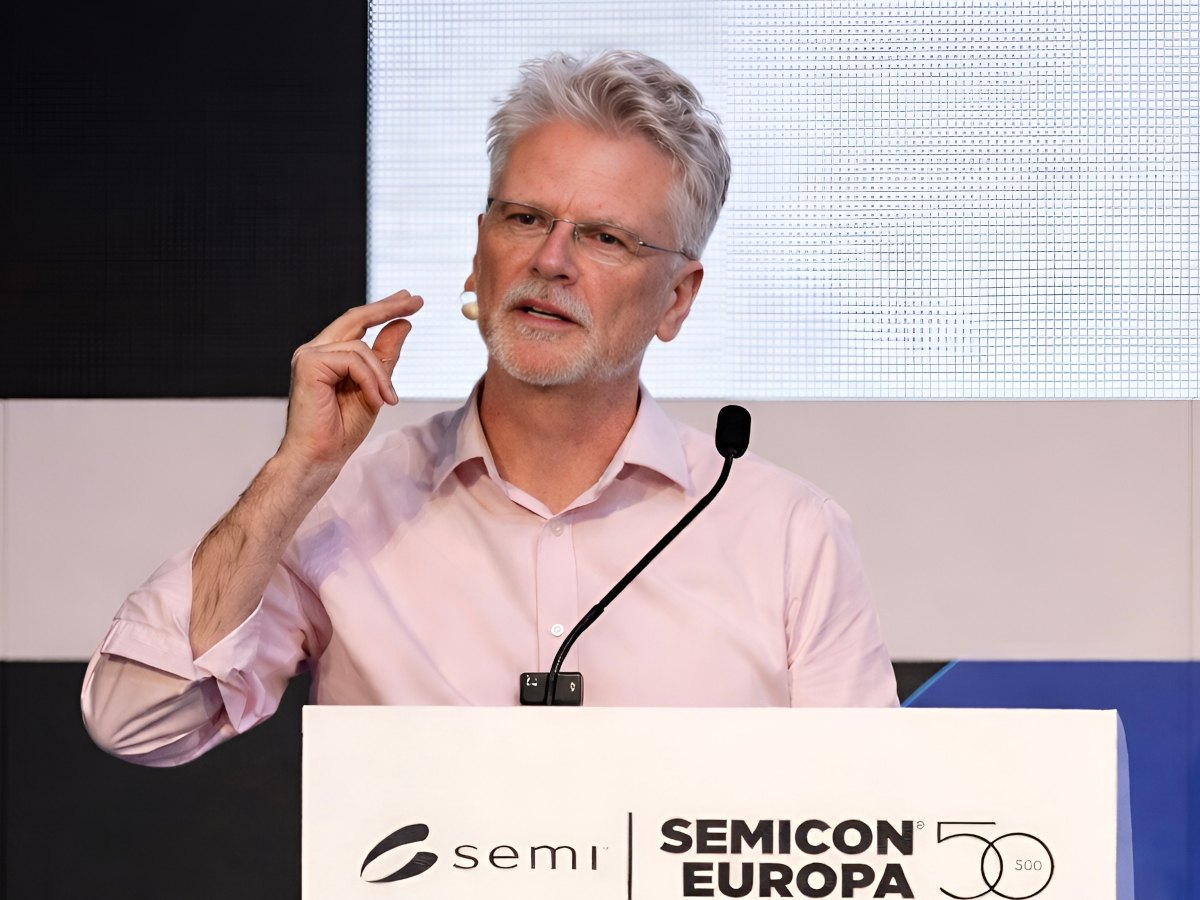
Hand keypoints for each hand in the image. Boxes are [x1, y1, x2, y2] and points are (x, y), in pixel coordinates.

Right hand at [278, 290, 422, 469]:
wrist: (320, 458)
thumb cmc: (341, 430)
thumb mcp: (375, 388)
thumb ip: (385, 357)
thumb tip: (402, 324)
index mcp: (328, 356)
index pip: (357, 323)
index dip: (384, 309)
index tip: (410, 300)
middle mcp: (315, 351)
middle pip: (355, 318)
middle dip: (388, 307)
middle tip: (416, 299)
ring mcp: (309, 356)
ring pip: (361, 347)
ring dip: (381, 376)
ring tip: (387, 400)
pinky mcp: (309, 364)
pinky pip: (353, 360)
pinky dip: (371, 381)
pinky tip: (376, 400)